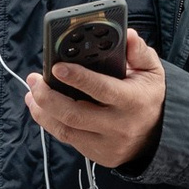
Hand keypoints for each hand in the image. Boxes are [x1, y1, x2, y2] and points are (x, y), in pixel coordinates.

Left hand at [25, 28, 165, 169]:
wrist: (155, 135)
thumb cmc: (148, 96)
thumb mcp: (152, 71)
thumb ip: (138, 52)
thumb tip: (128, 35)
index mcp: (133, 101)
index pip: (102, 90)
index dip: (78, 78)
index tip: (56, 67)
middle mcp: (119, 125)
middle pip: (75, 114)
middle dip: (48, 96)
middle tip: (34, 79)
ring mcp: (106, 143)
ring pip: (66, 129)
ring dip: (42, 111)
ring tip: (32, 92)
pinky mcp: (95, 154)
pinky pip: (67, 139)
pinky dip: (49, 123)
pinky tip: (41, 108)